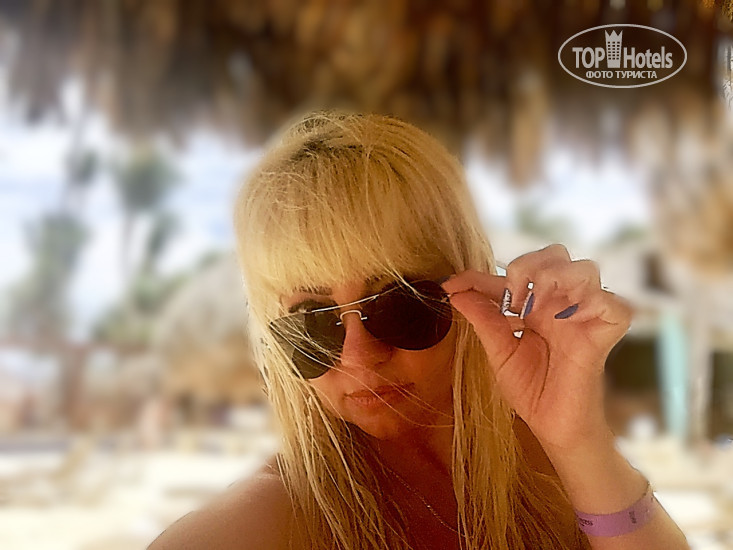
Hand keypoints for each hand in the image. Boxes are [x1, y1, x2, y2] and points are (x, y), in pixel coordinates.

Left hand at [441, 244, 633, 451]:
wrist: (552, 427)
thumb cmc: (531, 390)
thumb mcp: (499, 351)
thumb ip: (483, 319)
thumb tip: (454, 292)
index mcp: (536, 305)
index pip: (513, 274)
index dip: (480, 275)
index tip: (451, 286)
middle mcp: (561, 304)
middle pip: (557, 254)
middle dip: (529, 265)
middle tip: (512, 298)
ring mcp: (584, 316)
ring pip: (586, 269)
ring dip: (556, 277)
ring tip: (535, 306)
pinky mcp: (605, 335)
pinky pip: (616, 305)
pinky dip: (594, 302)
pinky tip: (567, 317)